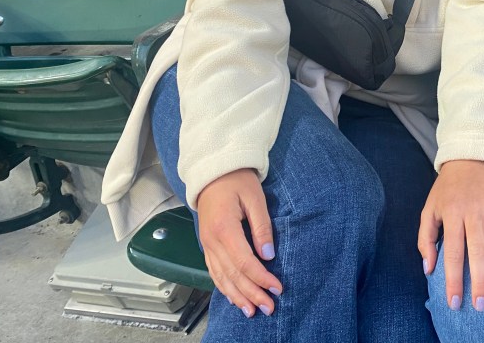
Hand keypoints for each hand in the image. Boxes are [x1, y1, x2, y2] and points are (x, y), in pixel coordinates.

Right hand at [195, 168, 282, 317]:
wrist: (213, 172)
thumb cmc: (237, 181)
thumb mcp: (255, 198)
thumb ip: (262, 227)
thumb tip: (268, 255)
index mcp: (224, 229)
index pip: (244, 262)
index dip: (261, 278)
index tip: (277, 288)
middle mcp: (211, 241)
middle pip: (233, 275)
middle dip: (252, 293)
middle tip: (269, 308)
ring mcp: (206, 244)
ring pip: (221, 277)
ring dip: (237, 296)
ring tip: (252, 311)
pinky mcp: (207, 245)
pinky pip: (214, 271)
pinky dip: (224, 287)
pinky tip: (234, 297)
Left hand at [419, 160, 483, 311]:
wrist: (469, 152)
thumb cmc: (447, 188)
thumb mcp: (429, 208)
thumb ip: (426, 238)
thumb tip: (428, 269)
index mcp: (451, 214)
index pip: (452, 253)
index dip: (453, 280)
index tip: (455, 303)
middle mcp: (472, 209)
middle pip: (476, 248)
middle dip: (479, 278)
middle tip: (482, 304)